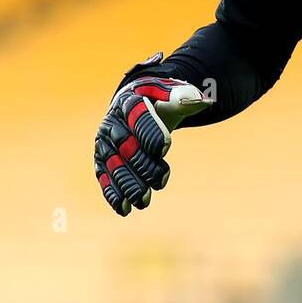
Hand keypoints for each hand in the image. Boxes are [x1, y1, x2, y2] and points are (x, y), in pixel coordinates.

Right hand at [95, 53, 210, 215]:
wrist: (136, 105)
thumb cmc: (158, 100)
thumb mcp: (171, 94)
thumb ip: (184, 97)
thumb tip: (199, 100)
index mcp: (129, 102)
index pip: (138, 116)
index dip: (150, 131)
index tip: (166, 146)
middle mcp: (112, 123)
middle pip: (126, 146)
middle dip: (142, 165)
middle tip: (161, 180)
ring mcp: (105, 144)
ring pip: (114, 166)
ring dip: (128, 185)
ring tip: (143, 201)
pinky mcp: (102, 161)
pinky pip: (105, 178)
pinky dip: (113, 193)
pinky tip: (124, 208)